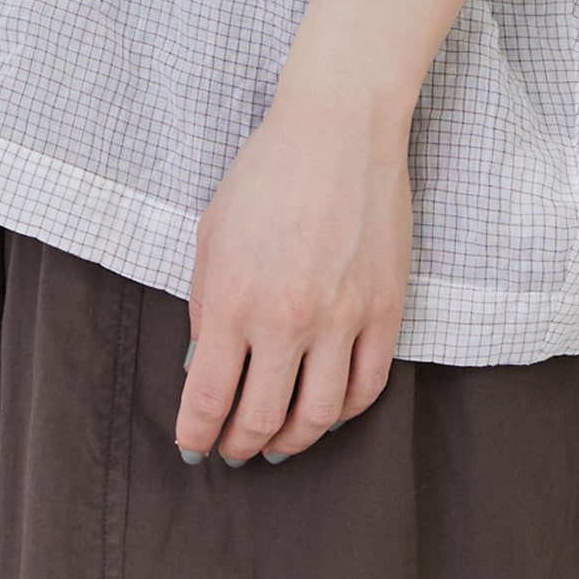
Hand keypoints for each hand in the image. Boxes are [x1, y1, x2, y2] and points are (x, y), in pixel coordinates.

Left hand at [174, 80, 413, 465]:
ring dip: (294, 441)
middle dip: (240, 446)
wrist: (339, 129)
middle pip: (262, 420)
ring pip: (319, 416)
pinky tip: (327, 407)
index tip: (193, 445)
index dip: (196, 435)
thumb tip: (207, 367)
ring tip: (280, 440)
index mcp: (234, 301)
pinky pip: (369, 386)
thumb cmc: (267, 173)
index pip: (207, 400)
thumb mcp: (213, 236)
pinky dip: (345, 411)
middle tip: (233, 449)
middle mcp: (287, 320)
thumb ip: (207, 306)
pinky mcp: (386, 308)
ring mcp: (343, 317)